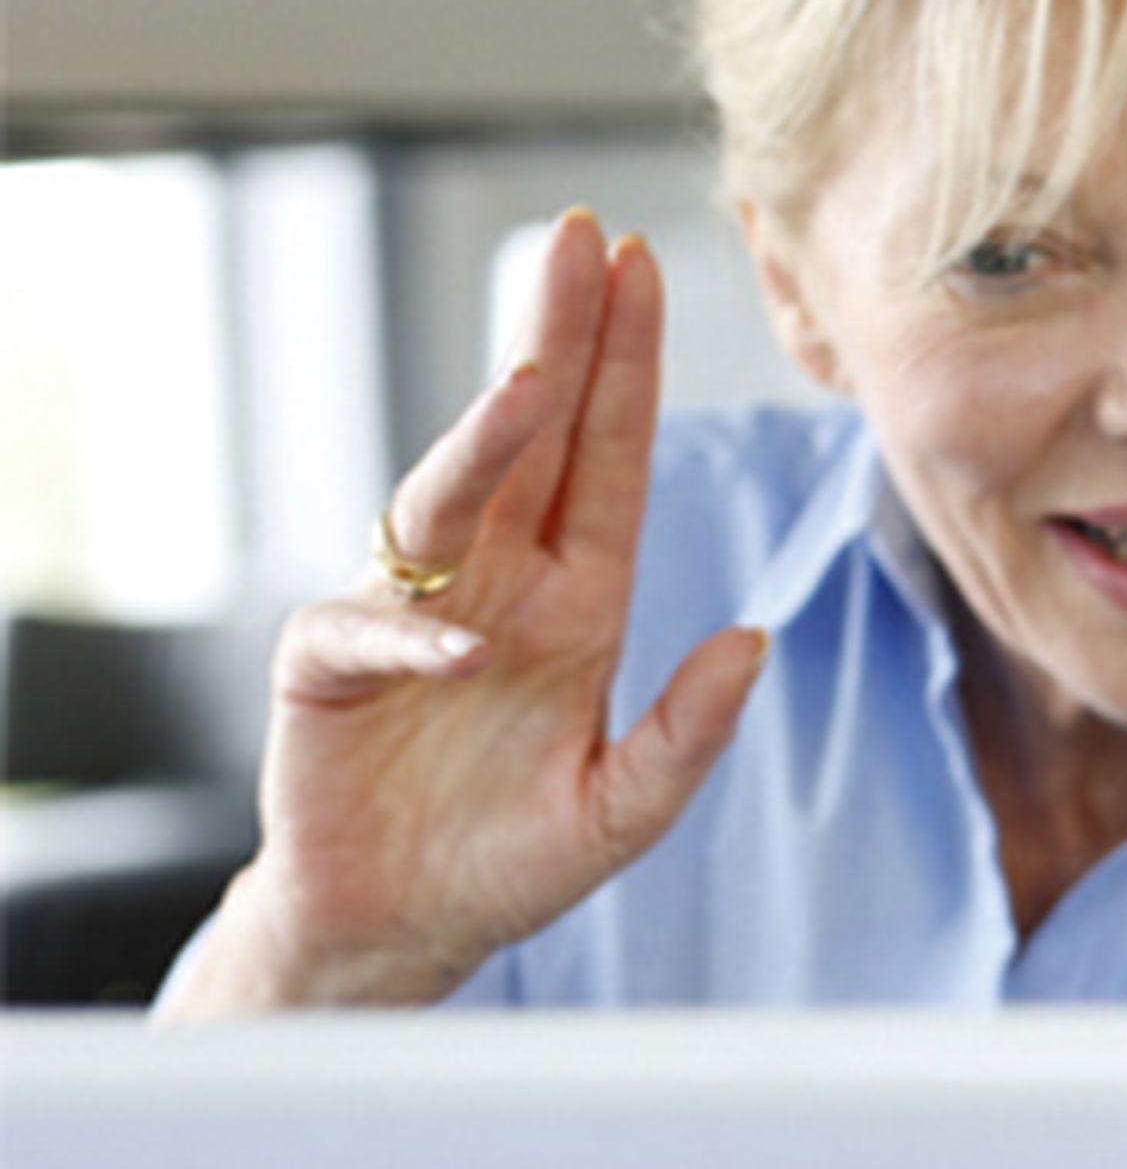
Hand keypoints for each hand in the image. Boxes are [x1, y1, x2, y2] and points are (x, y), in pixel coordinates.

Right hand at [165, 212, 766, 1014]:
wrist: (401, 930)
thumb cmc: (513, 861)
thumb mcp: (626, 811)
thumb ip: (688, 734)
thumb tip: (753, 642)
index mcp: (579, 601)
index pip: (610, 459)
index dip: (625, 367)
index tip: (639, 267)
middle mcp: (498, 586)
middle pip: (532, 441)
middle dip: (558, 337)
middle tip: (581, 238)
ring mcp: (413, 617)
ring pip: (446, 499)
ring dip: (487, 440)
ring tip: (529, 376)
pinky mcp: (331, 673)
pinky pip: (367, 630)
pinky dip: (409, 633)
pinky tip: (455, 642)